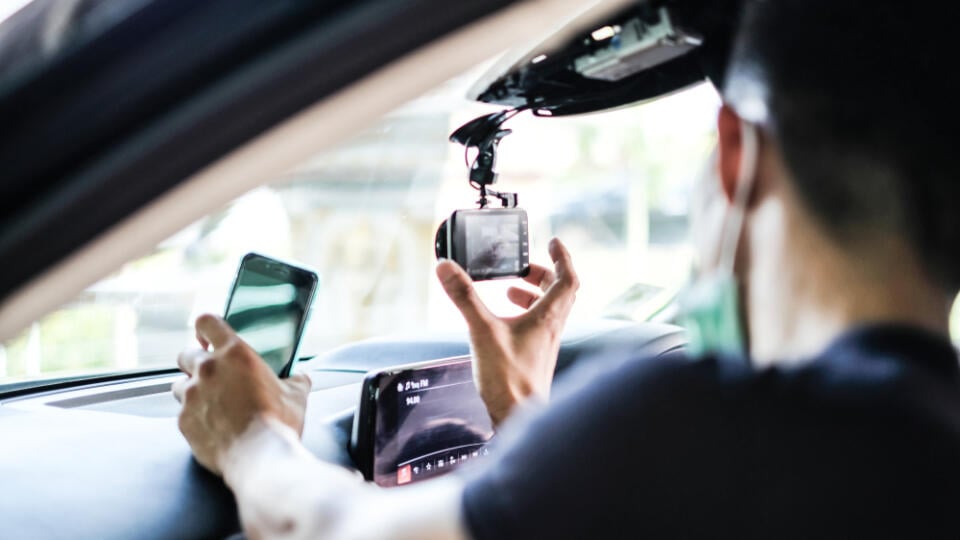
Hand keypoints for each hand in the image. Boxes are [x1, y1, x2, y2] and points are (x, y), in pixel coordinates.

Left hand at [172, 314, 311, 474]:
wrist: (260, 458)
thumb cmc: (279, 423)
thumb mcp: (297, 395)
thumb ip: (295, 380)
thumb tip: (301, 378)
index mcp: (234, 354)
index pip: (207, 322)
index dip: (206, 328)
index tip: (209, 337)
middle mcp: (207, 370)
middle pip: (186, 354)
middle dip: (195, 362)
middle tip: (212, 375)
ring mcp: (191, 397)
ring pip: (179, 384)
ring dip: (191, 390)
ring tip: (210, 402)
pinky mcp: (183, 422)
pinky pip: (182, 414)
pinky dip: (193, 417)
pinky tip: (212, 426)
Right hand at [437, 238, 578, 425]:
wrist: (519, 417)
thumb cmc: (509, 380)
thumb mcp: (481, 331)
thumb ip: (464, 297)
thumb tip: (447, 268)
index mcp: (548, 317)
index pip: (567, 278)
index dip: (562, 257)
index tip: (552, 242)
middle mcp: (551, 329)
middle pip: (559, 292)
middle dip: (543, 274)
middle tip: (523, 267)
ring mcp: (544, 344)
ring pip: (548, 310)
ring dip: (532, 295)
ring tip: (509, 290)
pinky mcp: (535, 357)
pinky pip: (536, 326)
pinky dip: (524, 315)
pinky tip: (502, 322)